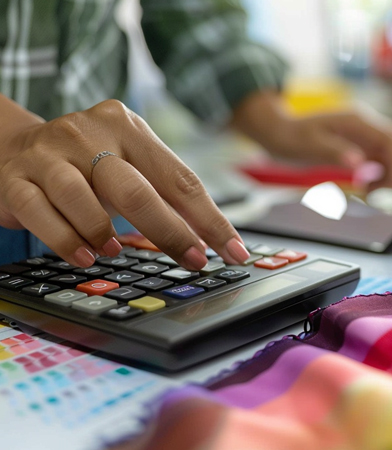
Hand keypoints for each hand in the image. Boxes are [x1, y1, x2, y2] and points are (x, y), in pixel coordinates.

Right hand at [0, 98, 249, 269]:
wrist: (12, 145)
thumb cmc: (87, 164)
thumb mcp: (127, 165)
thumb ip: (161, 193)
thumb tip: (205, 239)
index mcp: (128, 128)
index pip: (179, 178)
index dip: (209, 219)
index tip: (233, 251)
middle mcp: (89, 134)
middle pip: (137, 190)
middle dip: (172, 233)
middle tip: (193, 261)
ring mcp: (49, 154)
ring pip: (82, 197)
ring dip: (104, 232)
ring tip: (114, 252)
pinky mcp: (15, 178)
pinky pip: (40, 213)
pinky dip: (65, 239)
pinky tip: (83, 256)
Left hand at [231, 91, 391, 189]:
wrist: (279, 131)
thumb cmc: (291, 138)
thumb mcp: (308, 146)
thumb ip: (335, 153)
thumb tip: (358, 164)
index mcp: (357, 121)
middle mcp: (367, 125)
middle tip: (385, 191)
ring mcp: (367, 134)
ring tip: (373, 190)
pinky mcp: (365, 145)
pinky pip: (387, 158)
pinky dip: (386, 174)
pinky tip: (368, 187)